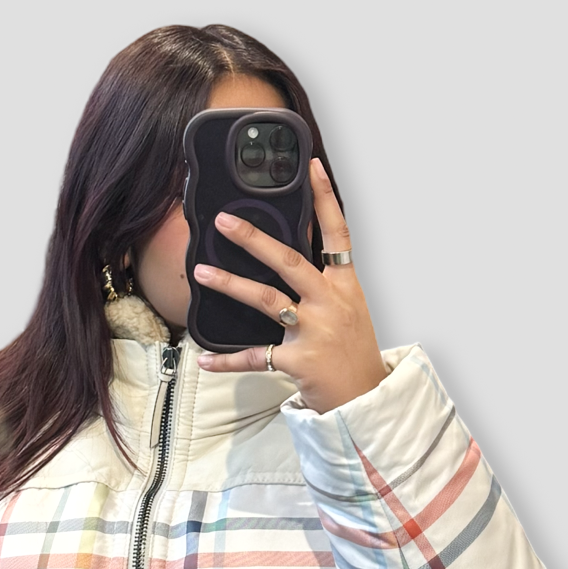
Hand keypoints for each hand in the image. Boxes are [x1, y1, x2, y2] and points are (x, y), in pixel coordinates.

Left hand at [192, 158, 386, 412]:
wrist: (366, 400)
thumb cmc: (354, 354)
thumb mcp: (349, 310)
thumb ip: (325, 284)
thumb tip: (290, 258)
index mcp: (345, 287)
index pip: (338, 234)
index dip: (325, 199)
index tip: (311, 168)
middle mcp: (331, 303)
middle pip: (290, 261)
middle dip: (255, 239)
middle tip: (225, 222)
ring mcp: (315, 331)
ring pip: (267, 300)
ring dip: (231, 284)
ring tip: (202, 272)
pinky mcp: (299, 361)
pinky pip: (256, 357)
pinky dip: (228, 360)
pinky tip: (206, 358)